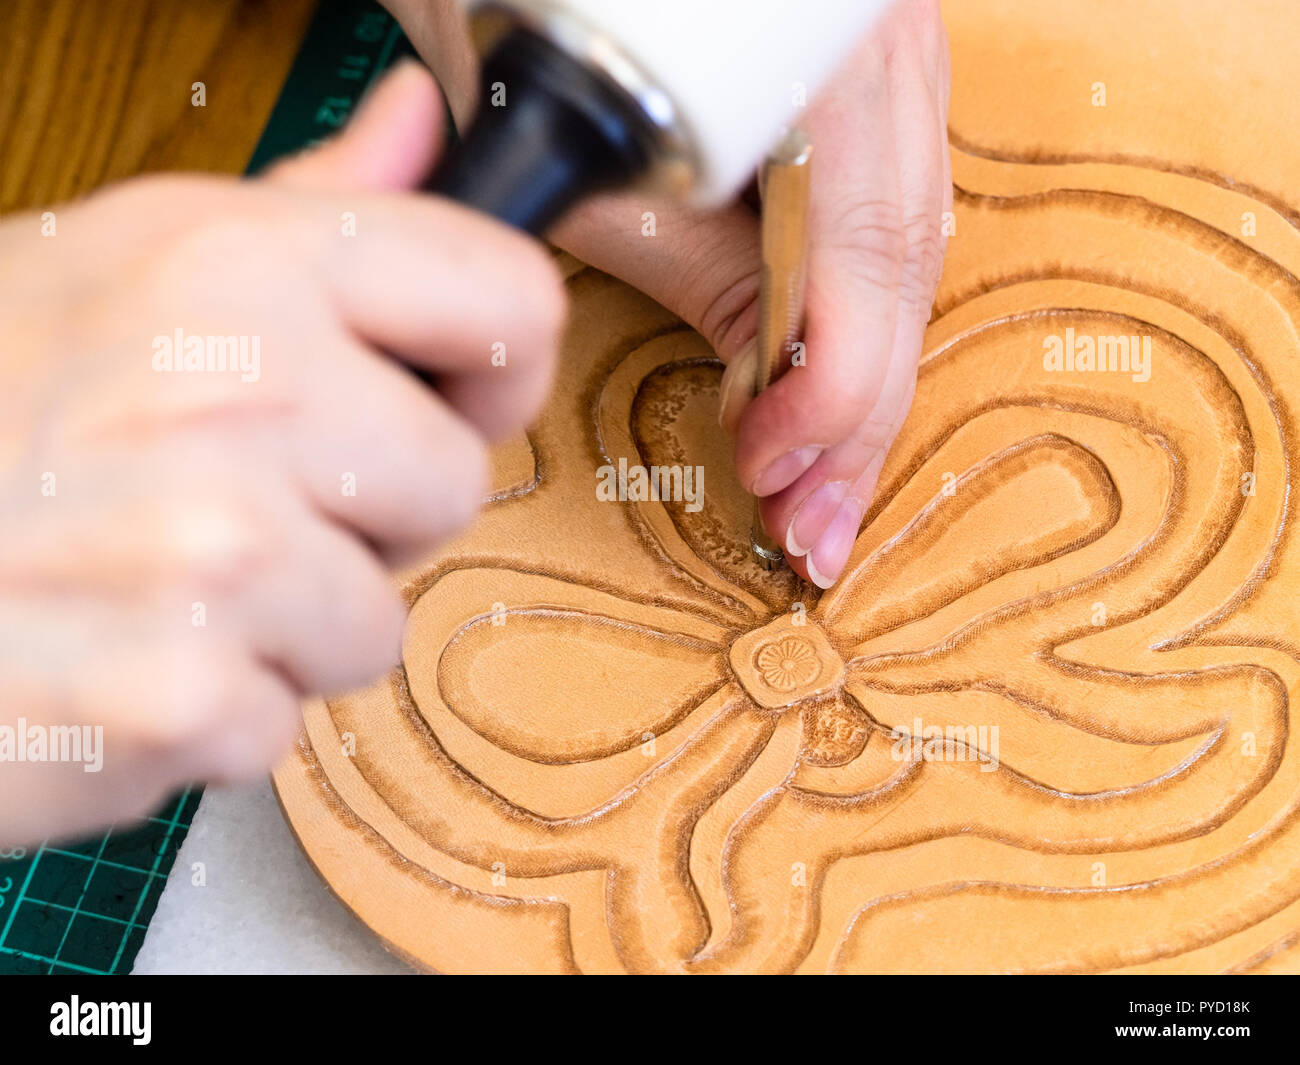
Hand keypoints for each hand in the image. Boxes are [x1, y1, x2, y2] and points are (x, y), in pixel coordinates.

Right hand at [0, 63, 564, 844]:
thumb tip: (422, 123)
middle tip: (237, 503)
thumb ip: (304, 212)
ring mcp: (211, 550)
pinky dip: (210, 714)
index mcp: (236, 266)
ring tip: (160, 583)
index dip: (489, 365)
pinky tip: (119, 655)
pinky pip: (285, 719)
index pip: (510, 302)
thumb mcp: (120, 265)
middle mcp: (236, 392)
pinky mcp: (178, 694)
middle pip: (457, 481)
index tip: (434, 394)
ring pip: (377, 622)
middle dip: (366, 517)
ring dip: (284, 628)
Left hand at [388, 0, 950, 587]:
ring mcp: (892, 63)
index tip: (772, 466)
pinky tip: (835, 391)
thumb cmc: (538, 14)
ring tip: (824, 486)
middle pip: (903, 270)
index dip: (830, 391)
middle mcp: (887, 50)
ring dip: (867, 383)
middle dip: (859, 418)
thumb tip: (769, 386)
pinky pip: (888, 222)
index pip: (864, 259)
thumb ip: (703, 267)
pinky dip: (860, 319)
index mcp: (832, 56)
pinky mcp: (868, 92)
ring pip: (909, 254)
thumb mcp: (603, 158)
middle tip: (816, 527)